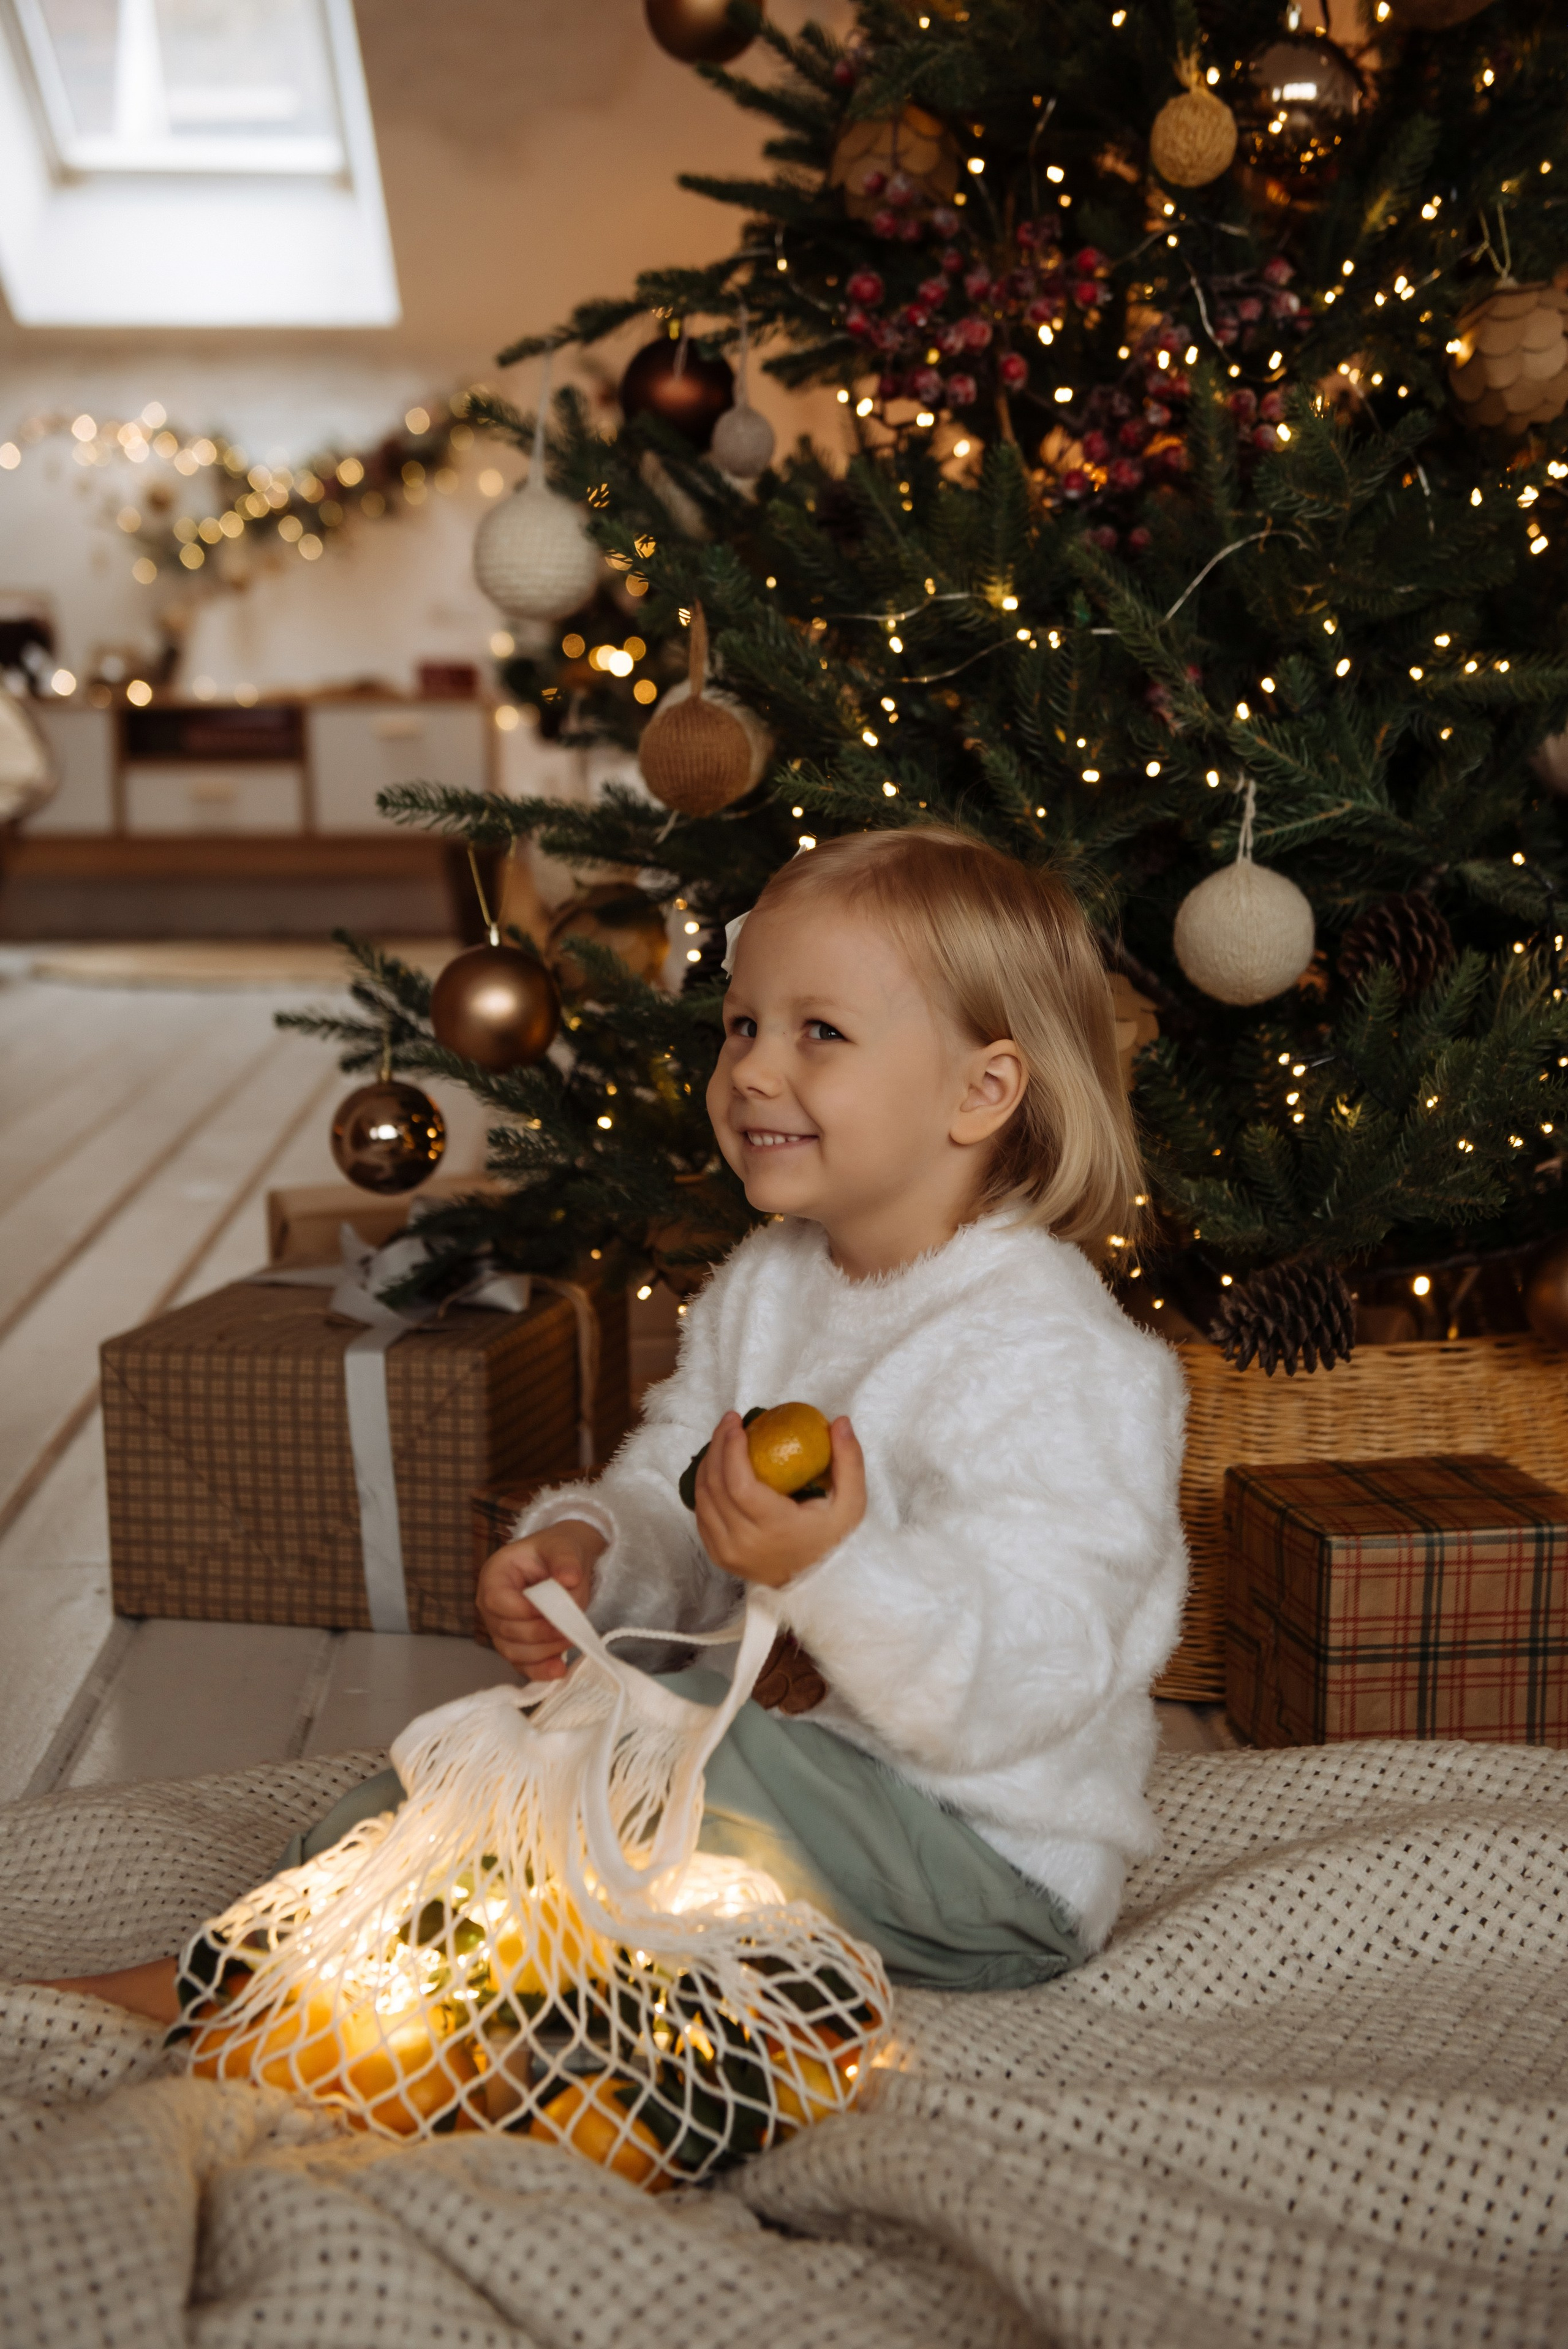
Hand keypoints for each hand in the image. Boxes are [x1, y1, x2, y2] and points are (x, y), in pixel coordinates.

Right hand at [476, 1518, 606, 1679]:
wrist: (565, 1564)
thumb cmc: (558, 1551)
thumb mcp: (564, 1546)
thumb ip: (566, 1561)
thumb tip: (570, 1579)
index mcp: (495, 1575)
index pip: (497, 1601)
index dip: (525, 1611)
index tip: (555, 1609)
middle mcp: (490, 1604)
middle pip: (506, 1630)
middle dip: (541, 1633)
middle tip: (570, 1626)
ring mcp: (501, 1627)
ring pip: (514, 1651)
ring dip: (544, 1651)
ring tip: (571, 1639)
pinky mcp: (516, 1645)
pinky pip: (522, 1664)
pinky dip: (540, 1670)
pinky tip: (559, 1670)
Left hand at [693, 1412, 865, 1588]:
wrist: (819, 1587)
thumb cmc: (834, 1541)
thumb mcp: (851, 1504)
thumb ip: (849, 1461)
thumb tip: (841, 1422)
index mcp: (774, 1528)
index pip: (739, 1484)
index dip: (731, 1449)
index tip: (738, 1423)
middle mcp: (744, 1543)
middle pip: (715, 1486)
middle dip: (717, 1446)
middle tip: (730, 1422)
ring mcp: (728, 1552)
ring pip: (703, 1499)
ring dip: (708, 1464)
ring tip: (723, 1440)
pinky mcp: (719, 1556)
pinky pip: (702, 1515)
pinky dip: (705, 1488)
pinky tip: (718, 1468)